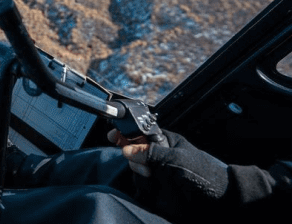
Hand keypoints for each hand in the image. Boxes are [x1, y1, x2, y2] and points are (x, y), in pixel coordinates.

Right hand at [108, 128, 229, 219]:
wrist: (220, 202)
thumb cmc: (205, 175)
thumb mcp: (177, 159)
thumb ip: (152, 152)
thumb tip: (127, 149)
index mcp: (165, 141)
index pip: (140, 132)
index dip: (126, 133)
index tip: (113, 137)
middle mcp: (158, 156)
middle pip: (132, 152)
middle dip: (134, 158)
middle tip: (145, 166)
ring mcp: (157, 173)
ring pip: (134, 170)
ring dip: (140, 174)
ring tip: (153, 178)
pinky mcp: (156, 190)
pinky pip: (140, 186)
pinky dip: (144, 187)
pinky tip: (155, 188)